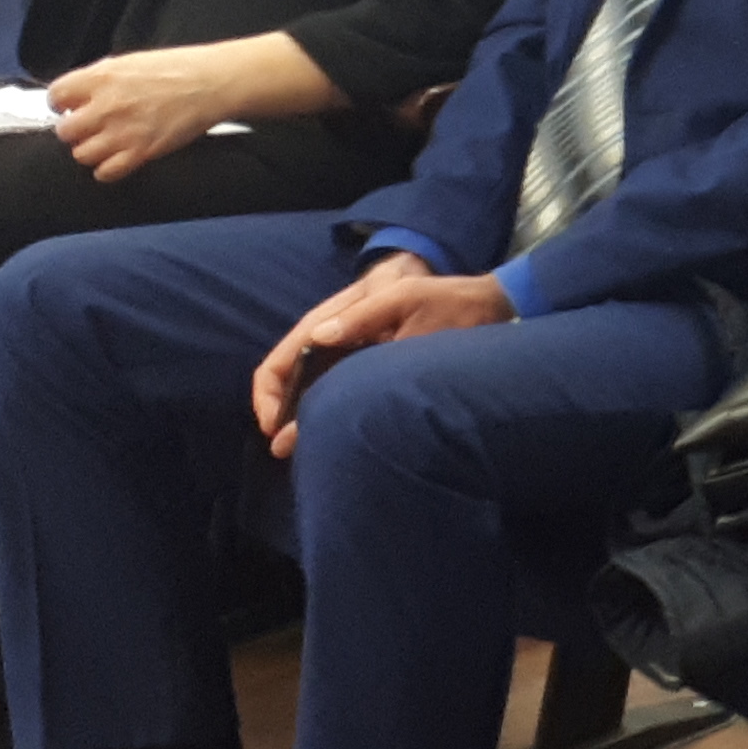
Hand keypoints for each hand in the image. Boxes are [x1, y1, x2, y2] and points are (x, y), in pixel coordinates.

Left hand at [44, 48, 233, 182]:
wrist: (211, 83)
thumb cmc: (179, 68)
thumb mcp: (130, 61)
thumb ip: (100, 79)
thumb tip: (81, 93)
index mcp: (101, 77)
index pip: (55, 96)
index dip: (62, 103)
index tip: (70, 106)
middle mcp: (106, 106)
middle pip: (65, 131)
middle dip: (76, 130)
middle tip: (90, 126)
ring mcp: (122, 132)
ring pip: (81, 154)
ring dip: (91, 150)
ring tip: (105, 143)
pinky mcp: (141, 152)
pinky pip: (105, 173)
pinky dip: (107, 169)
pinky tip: (117, 159)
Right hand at [248, 251, 512, 456]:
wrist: (478, 300)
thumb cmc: (440, 296)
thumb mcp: (404, 299)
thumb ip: (364, 316)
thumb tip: (320, 337)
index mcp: (333, 318)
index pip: (280, 360)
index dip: (269, 395)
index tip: (275, 429)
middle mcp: (334, 338)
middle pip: (289, 380)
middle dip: (282, 416)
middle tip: (290, 452)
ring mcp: (353, 354)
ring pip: (313, 390)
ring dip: (305, 418)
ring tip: (307, 452)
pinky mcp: (373, 368)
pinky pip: (341, 392)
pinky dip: (332, 412)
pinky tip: (338, 436)